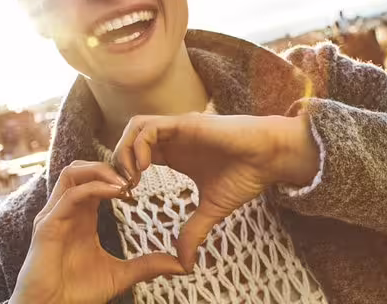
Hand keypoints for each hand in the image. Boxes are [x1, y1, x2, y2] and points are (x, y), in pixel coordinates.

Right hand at [10, 161, 184, 303]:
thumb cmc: (76, 294)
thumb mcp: (120, 275)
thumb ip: (146, 266)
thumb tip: (180, 265)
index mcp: (80, 217)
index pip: (92, 180)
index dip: (115, 177)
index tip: (140, 185)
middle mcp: (65, 211)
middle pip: (80, 168)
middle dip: (107, 166)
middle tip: (134, 177)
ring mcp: (54, 216)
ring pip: (71, 173)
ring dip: (99, 170)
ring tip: (124, 181)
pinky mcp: (47, 226)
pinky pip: (71, 196)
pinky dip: (94, 189)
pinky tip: (116, 193)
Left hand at [110, 113, 318, 270]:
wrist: (268, 157)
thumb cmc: (244, 175)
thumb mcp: (212, 209)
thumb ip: (194, 231)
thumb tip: (185, 263)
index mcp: (173, 154)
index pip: (135, 155)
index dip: (125, 173)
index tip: (128, 195)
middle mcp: (171, 139)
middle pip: (129, 140)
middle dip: (118, 162)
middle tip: (124, 187)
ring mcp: (176, 129)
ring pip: (135, 129)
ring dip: (126, 151)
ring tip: (132, 177)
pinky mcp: (184, 123)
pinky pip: (149, 127)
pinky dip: (140, 145)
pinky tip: (145, 167)